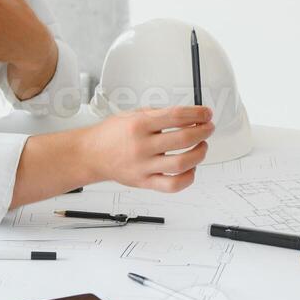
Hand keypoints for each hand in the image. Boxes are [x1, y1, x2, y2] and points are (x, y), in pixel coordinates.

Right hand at [82, 106, 213, 192]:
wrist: (92, 154)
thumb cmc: (111, 134)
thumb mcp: (133, 114)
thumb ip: (159, 115)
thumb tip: (189, 115)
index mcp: (139, 125)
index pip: (176, 116)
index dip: (197, 113)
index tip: (206, 113)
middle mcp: (141, 146)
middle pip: (183, 139)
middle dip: (203, 131)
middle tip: (208, 128)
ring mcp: (143, 167)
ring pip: (181, 164)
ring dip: (199, 153)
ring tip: (202, 146)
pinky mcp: (144, 182)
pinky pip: (172, 185)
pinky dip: (188, 177)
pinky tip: (191, 168)